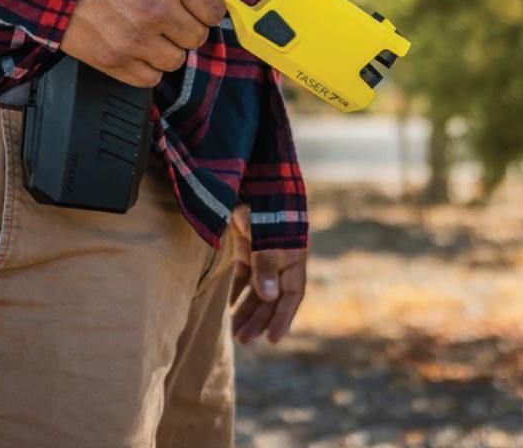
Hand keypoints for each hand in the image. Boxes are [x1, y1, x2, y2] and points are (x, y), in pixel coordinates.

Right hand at [61, 0, 225, 85]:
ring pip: (175, 61)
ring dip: (167, 49)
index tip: (202, 9)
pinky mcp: (113, 58)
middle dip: (187, 28)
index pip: (214, 8)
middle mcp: (158, 11)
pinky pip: (148, 78)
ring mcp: (136, 39)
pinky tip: (138, 50)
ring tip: (154, 35)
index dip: (208, 8)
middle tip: (174, 20)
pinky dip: (146, 67)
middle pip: (197, 37)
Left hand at [229, 205, 306, 344]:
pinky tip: (229, 306)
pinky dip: (237, 290)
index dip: (283, 318)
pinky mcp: (245, 246)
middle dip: (259, 319)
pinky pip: (243, 274)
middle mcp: (280, 260)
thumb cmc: (267, 212)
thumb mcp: (269, 241)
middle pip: (272, 297)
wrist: (254, 182)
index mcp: (293, 260)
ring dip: (247, 309)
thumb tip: (268, 297)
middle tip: (244, 340)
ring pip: (256, 289)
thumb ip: (267, 267)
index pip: (291, 296)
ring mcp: (262, 253)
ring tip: (235, 332)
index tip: (273, 340)